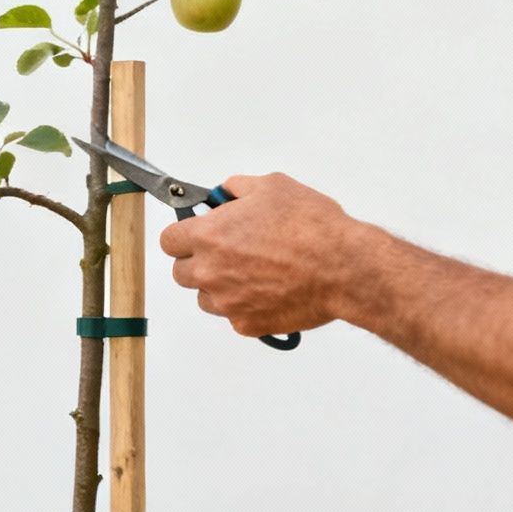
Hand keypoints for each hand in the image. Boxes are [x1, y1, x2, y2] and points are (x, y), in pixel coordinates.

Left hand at [159, 172, 378, 338]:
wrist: (343, 268)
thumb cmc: (313, 228)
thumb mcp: (274, 186)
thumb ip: (238, 188)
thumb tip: (226, 193)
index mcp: (210, 235)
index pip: (169, 240)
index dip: (184, 235)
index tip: (197, 233)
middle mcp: (210, 272)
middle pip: (181, 272)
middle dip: (199, 260)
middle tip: (229, 251)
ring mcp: (227, 303)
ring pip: (205, 298)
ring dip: (220, 286)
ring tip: (254, 271)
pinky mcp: (246, 325)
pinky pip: (234, 315)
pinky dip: (246, 305)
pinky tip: (270, 289)